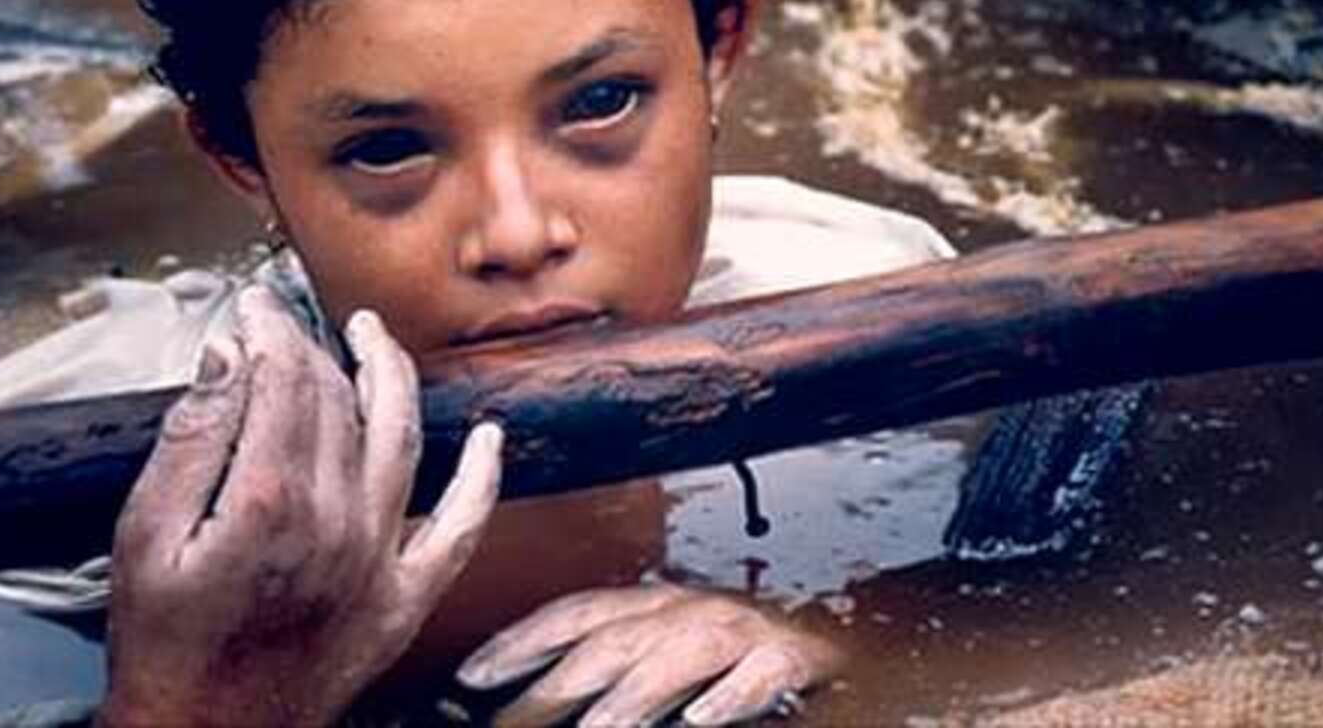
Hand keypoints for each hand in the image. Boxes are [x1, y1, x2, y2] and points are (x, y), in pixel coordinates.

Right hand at [98, 286, 504, 727]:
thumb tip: (230, 356)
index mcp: (269, 501)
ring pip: (401, 439)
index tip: (252, 308)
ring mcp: (379, 559)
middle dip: (311, 345)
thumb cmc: (164, 645)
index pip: (283, 378)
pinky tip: (489, 438)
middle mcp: (337, 521)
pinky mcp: (403, 597)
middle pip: (337, 400)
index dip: (269, 329)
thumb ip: (192, 439)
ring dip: (392, 376)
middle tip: (285, 322)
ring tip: (373, 338)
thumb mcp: (144, 535)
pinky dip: (481, 479)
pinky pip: (460, 528)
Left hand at [456, 582, 842, 726]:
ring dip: (630, 698)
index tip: (468, 677)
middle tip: (507, 723)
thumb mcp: (669, 663)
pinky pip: (757, 677)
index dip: (519, 642)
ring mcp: (745, 633)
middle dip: (551, 685)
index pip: (574, 614)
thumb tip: (539, 707)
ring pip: (676, 657)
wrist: (854, 655)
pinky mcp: (794, 662)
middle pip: (610, 643)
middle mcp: (693, 611)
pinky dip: (728, 699)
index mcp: (657, 606)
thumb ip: (615, 678)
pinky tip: (701, 723)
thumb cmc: (744, 667)